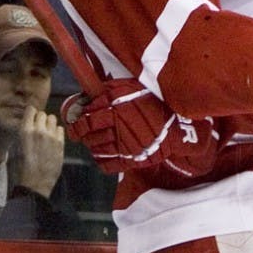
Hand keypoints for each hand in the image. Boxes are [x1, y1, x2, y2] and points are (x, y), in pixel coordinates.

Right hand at [16, 105, 64, 198]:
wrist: (34, 184)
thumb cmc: (21, 169)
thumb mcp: (15, 148)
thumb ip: (23, 134)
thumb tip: (27, 126)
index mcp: (25, 131)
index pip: (31, 110)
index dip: (31, 114)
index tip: (31, 119)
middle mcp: (39, 130)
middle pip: (42, 113)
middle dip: (40, 119)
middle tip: (38, 129)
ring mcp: (51, 136)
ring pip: (53, 119)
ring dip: (49, 124)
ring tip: (46, 134)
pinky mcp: (60, 143)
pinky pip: (60, 129)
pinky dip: (57, 132)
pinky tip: (53, 140)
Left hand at [62, 79, 218, 177]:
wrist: (177, 125)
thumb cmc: (153, 102)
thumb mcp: (131, 88)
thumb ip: (109, 90)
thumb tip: (87, 94)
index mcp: (115, 104)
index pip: (86, 116)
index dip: (76, 121)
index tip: (74, 121)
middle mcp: (117, 122)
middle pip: (87, 134)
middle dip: (80, 135)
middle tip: (79, 134)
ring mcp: (123, 143)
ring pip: (95, 149)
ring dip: (91, 146)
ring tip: (94, 142)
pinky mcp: (130, 158)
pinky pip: (106, 164)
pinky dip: (101, 161)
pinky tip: (103, 155)